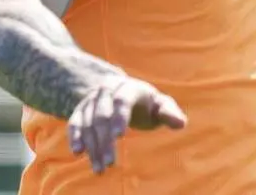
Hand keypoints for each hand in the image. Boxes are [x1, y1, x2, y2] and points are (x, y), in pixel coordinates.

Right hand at [67, 75, 186, 173]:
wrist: (123, 91)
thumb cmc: (148, 104)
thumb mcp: (161, 105)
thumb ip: (169, 113)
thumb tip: (181, 123)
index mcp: (128, 87)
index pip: (122, 101)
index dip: (120, 117)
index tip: (119, 136)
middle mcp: (107, 90)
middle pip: (102, 115)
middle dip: (105, 141)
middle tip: (111, 164)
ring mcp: (92, 100)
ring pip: (88, 123)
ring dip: (92, 146)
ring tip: (100, 169)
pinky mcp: (81, 109)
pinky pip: (75, 122)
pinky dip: (74, 136)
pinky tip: (78, 152)